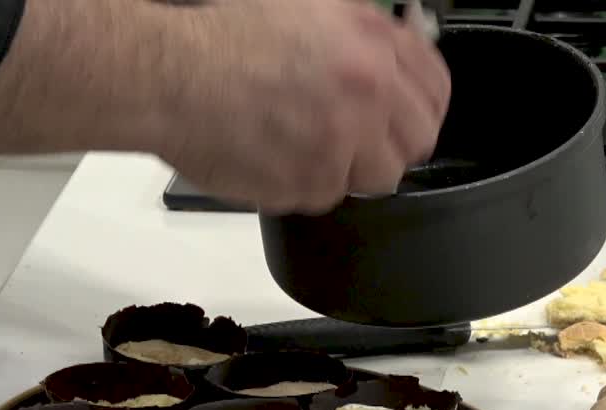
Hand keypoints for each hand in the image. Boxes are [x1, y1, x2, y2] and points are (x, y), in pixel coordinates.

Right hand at [159, 0, 450, 213]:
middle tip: (362, 134)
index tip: (409, 108)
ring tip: (311, 142)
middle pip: (416, 142)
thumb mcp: (307, 2)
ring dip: (351, 164)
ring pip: (374, 177)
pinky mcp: (307, 185)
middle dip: (392, 139)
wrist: (169, 76)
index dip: (423, 101)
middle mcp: (366, 97)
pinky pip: (325, 195)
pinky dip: (305, 181)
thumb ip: (363, 27)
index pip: (436, 89)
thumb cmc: (222, 35)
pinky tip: (278, 152)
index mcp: (372, 46)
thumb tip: (399, 39)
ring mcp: (340, 146)